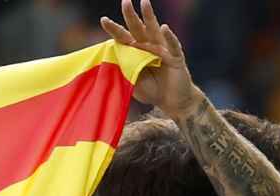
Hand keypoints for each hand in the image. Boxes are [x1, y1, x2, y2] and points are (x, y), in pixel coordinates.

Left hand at [100, 0, 198, 119]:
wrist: (172, 101)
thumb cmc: (152, 90)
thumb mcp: (134, 83)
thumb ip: (125, 72)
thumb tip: (111, 63)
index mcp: (137, 52)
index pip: (123, 38)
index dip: (114, 29)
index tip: (103, 20)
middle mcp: (149, 46)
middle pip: (137, 28)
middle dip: (130, 15)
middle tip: (125, 1)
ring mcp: (163, 49)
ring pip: (155, 30)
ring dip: (150, 16)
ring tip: (145, 3)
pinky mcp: (176, 57)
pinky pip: (172, 45)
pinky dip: (169, 37)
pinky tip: (164, 28)